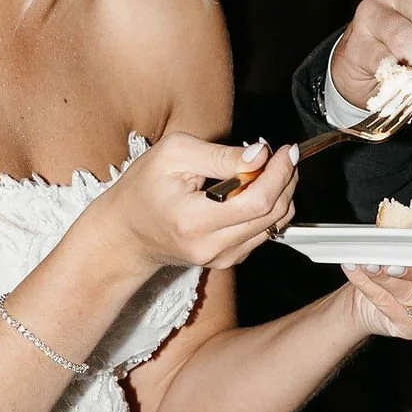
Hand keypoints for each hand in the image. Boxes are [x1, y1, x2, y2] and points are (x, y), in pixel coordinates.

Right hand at [97, 133, 297, 279]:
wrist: (126, 234)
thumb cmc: (142, 191)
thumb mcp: (173, 155)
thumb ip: (219, 155)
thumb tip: (259, 155)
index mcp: (194, 220)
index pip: (256, 201)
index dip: (278, 173)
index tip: (285, 151)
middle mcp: (210, 246)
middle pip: (271, 214)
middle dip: (285, 180)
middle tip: (284, 156)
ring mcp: (221, 258)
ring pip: (273, 225)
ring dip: (281, 194)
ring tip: (272, 169)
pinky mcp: (227, 260)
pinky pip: (262, 234)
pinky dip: (269, 209)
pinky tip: (258, 189)